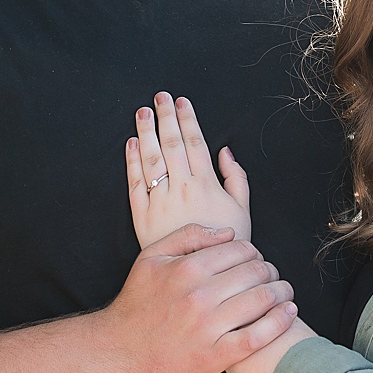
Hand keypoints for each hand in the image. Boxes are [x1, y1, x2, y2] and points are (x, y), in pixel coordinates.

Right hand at [93, 223, 295, 372]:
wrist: (118, 351)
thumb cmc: (136, 304)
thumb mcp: (150, 258)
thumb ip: (188, 236)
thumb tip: (228, 232)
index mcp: (187, 268)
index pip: (241, 250)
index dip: (254, 252)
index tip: (254, 259)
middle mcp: (200, 295)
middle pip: (256, 272)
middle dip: (270, 270)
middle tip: (271, 276)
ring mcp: (210, 327)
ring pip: (263, 300)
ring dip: (282, 292)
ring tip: (284, 292)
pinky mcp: (217, 356)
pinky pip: (260, 336)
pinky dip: (280, 322)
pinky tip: (288, 313)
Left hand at [127, 92, 250, 248]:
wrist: (203, 276)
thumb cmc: (227, 244)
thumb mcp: (242, 210)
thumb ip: (236, 178)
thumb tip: (225, 151)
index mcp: (206, 185)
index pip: (195, 143)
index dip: (187, 120)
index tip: (181, 102)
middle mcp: (181, 189)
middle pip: (171, 145)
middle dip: (166, 118)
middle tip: (160, 97)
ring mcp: (159, 201)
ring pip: (151, 160)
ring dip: (146, 133)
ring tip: (143, 112)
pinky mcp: (142, 216)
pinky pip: (135, 184)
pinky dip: (132, 162)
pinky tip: (131, 144)